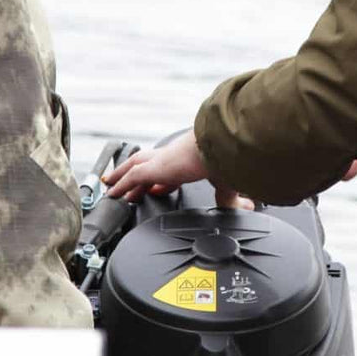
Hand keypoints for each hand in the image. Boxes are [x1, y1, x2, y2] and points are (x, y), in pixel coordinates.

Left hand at [102, 130, 249, 207]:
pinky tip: (112, 193)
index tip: (157, 188)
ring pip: (134, 167)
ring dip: (121, 177)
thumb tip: (246, 208)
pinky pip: (130, 178)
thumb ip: (231, 198)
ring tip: (110, 187)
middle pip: (148, 165)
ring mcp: (161, 160)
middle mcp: (173, 156)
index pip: (171, 170)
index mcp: (189, 158)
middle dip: (135, 176)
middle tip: (125, 188)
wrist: (219, 148)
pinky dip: (120, 185)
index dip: (162, 181)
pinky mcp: (152, 168)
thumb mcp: (227, 184)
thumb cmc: (225, 160)